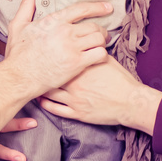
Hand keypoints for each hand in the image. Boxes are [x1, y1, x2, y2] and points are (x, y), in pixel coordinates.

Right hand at [0, 0, 110, 94]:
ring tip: (101, 45)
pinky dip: (102, 55)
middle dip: (101, 30)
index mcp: (54, 21)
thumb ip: (26, 5)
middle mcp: (65, 32)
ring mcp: (72, 48)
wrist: (18, 77)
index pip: (82, 9)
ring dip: (102, 42)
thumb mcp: (18, 25)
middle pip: (94, 26)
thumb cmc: (18, 54)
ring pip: (99, 39)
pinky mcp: (76, 63)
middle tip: (103, 35)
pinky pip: (99, 54)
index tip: (107, 8)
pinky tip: (99, 57)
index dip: (97, 7)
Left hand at [39, 58, 161, 133]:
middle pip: (51, 76)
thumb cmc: (121, 80)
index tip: (42, 54)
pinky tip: (41, 100)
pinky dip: (46, 105)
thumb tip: (84, 47)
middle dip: (41, 72)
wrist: (130, 101)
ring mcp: (74, 100)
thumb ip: (91, 54)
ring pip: (50, 93)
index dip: (49, 57)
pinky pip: (56, 110)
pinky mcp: (77, 113)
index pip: (60, 60)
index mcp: (81, 68)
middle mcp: (75, 83)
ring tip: (34, 84)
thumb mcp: (106, 61)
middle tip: (32, 69)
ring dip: (40, 88)